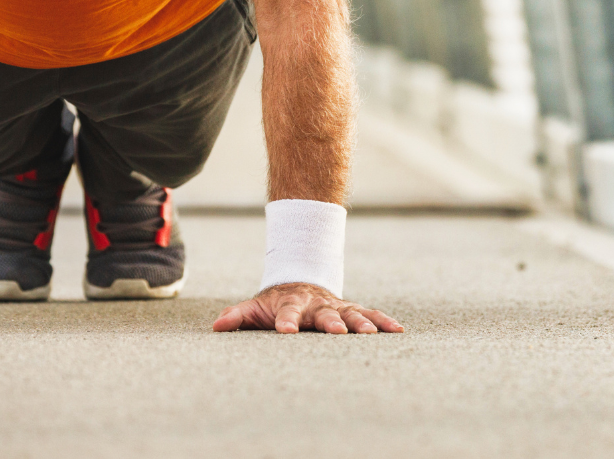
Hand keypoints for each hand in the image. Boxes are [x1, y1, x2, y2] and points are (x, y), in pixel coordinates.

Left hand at [213, 282, 403, 333]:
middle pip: (323, 313)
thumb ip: (238, 316)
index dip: (285, 321)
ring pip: (349, 313)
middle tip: (338, 332)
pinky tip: (397, 330)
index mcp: (290, 304)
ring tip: (371, 334)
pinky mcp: (350, 309)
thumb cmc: (274, 303)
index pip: (286, 313)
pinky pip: (369, 314)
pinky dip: (382, 321)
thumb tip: (216, 327)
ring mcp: (335, 306)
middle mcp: (315, 304)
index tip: (286, 332)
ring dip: (360, 323)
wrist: (298, 279)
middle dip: (330, 322)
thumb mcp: (255, 308)